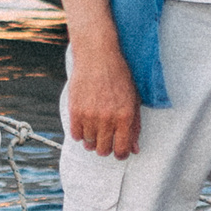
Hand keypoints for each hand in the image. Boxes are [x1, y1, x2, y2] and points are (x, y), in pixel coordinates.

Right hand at [65, 34, 141, 160]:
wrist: (97, 56)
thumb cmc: (119, 76)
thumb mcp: (133, 99)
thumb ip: (135, 126)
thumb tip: (134, 149)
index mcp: (125, 116)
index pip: (121, 150)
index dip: (120, 154)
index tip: (118, 150)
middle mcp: (107, 119)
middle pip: (104, 150)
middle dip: (106, 147)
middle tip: (106, 138)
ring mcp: (90, 115)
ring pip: (89, 144)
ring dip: (93, 140)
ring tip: (95, 129)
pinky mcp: (75, 111)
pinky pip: (76, 135)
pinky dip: (80, 133)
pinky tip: (85, 124)